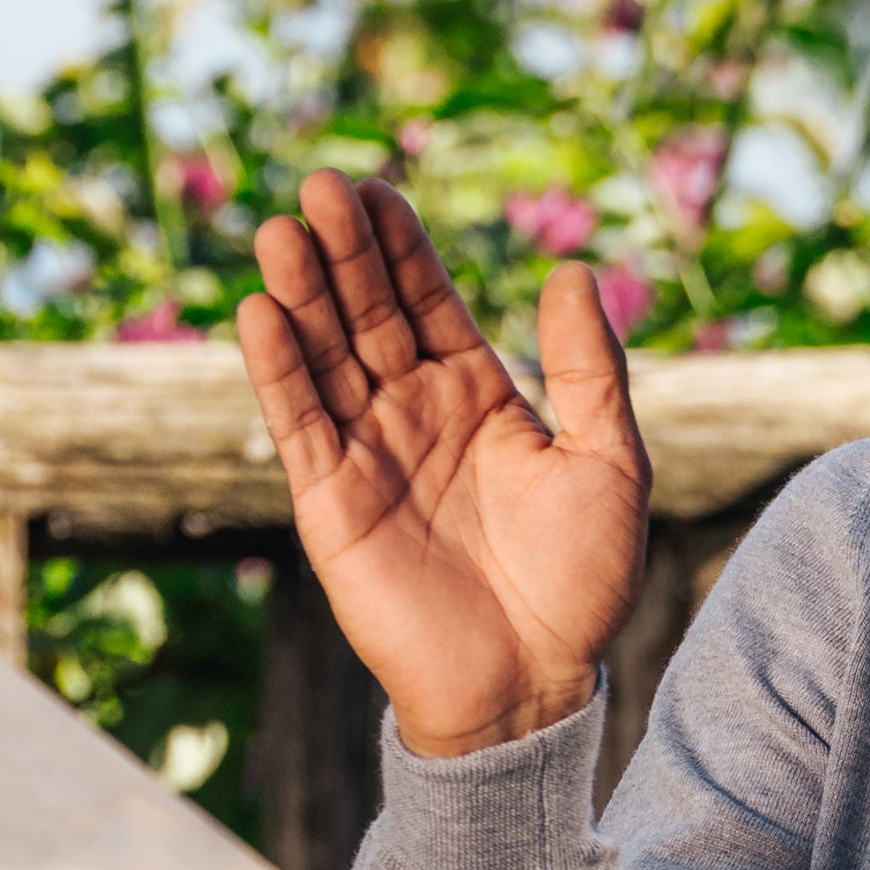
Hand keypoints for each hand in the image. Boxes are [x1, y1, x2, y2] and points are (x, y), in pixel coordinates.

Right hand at [236, 173, 651, 757]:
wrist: (536, 683)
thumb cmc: (581, 581)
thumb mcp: (611, 463)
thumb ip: (591, 370)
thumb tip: (574, 273)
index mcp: (477, 394)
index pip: (428, 300)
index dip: (401, 245)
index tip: (377, 186)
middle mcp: (413, 412)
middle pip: (367, 314)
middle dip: (343, 251)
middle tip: (319, 185)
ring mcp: (368, 453)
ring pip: (324, 357)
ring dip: (300, 295)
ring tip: (278, 232)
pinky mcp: (331, 503)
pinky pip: (300, 425)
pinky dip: (277, 372)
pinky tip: (259, 315)